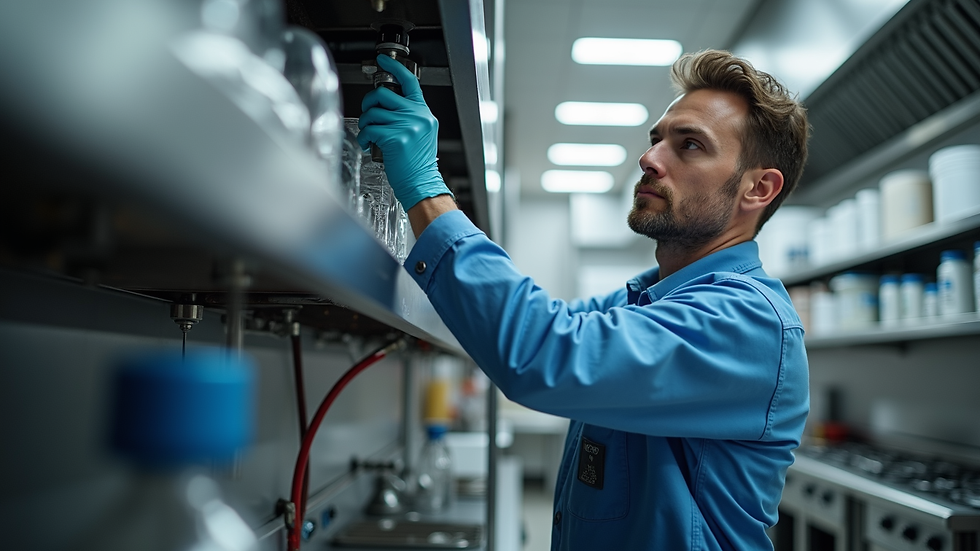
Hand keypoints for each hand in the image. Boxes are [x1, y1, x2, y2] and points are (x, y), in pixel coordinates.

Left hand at [358, 55, 452, 209]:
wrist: (421, 183)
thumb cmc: (417, 163)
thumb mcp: (421, 134)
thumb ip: (409, 117)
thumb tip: (386, 106)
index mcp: (424, 113)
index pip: (409, 82)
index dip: (394, 68)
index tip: (383, 62)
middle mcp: (417, 116)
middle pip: (383, 94)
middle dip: (369, 104)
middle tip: (369, 115)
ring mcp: (408, 126)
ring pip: (373, 112)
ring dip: (366, 124)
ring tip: (370, 135)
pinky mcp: (396, 138)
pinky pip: (370, 129)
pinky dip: (365, 137)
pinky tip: (370, 144)